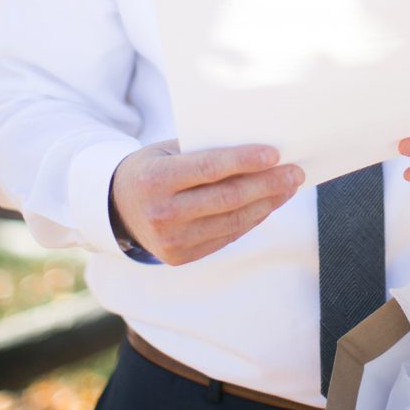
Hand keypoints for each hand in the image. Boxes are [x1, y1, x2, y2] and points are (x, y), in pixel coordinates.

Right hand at [110, 143, 303, 264]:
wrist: (115, 208)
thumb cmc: (149, 169)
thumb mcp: (165, 152)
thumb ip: (202, 152)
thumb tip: (256, 152)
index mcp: (154, 179)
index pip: (208, 168)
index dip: (244, 161)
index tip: (275, 154)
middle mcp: (162, 213)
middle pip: (227, 198)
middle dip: (267, 184)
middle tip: (294, 171)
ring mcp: (172, 240)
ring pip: (233, 221)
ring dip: (267, 204)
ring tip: (288, 187)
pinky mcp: (181, 257)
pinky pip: (227, 237)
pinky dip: (251, 220)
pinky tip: (267, 205)